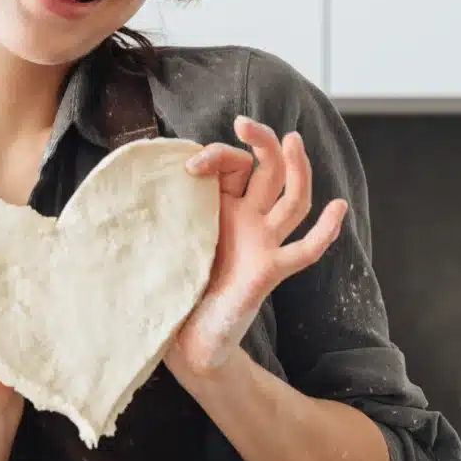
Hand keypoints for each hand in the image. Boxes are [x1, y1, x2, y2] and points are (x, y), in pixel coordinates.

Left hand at [170, 116, 347, 375]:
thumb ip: (150, 215)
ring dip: (297, 169)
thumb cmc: (170, 288)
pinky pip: (305, 250)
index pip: (231, 166)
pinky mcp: (268, 269)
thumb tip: (121, 189)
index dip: (215, 156)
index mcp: (220, 210)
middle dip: (261, 142)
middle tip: (244, 122)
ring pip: (292, 199)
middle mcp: (246, 221)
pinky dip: (325, 231)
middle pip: (268, 170)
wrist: (182, 338)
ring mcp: (261, 243)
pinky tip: (339, 207)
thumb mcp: (157, 241)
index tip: (188, 167)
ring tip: (293, 139)